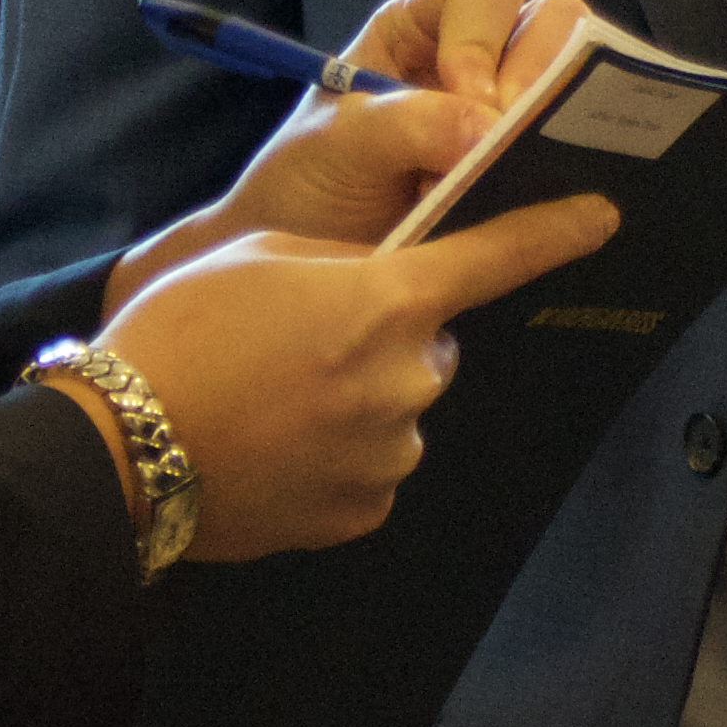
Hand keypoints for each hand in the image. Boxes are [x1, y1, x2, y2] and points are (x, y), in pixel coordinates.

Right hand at [96, 193, 621, 558]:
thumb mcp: (262, 256)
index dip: (554, 231)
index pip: (496, 259)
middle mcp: (408, 379)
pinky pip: (372, 470)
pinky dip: (340, 458)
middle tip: (303, 341)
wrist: (123, 448)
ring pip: (400, 409)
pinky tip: (279, 450)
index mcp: (387, 301)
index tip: (603, 216)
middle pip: (429, 343)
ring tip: (275, 402)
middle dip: (386, 336)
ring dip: (359, 401)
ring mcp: (390, 453)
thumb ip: (343, 264)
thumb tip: (380, 285)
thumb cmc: (181, 333)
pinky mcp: (364, 511)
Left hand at [215, 0, 591, 248]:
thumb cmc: (306, 185)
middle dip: (541, 76)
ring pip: (581, 83)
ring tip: (538, 176)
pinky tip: (567, 202)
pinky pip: (581, 152)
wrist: (303, 263)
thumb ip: (406, 123)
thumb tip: (490, 129)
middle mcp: (480, 57)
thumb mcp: (337, 145)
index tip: (467, 96)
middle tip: (508, 141)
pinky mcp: (532, 174)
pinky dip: (585, 168)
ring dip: (570, 122)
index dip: (485, 35)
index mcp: (424, 25)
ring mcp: (512, 116)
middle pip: (554, 22)